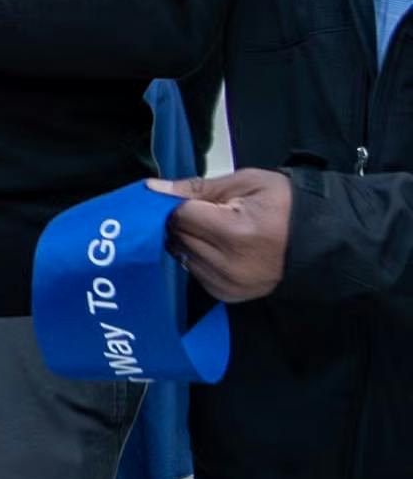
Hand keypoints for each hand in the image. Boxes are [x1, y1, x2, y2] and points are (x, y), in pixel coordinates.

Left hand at [157, 168, 291, 304]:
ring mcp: (229, 284)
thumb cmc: (287, 206)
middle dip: (182, 221)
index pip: (180, 216)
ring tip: (215, 228)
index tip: (184, 197)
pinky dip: (198, 257)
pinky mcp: (228, 295)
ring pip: (181, 256)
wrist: (322, 239)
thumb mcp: (247, 183)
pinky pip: (194, 272)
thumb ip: (198, 187)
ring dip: (188, 240)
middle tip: (204, 211)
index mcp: (236, 233)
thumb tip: (155, 189)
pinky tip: (219, 246)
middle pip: (178, 237)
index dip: (176, 203)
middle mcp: (230, 264)